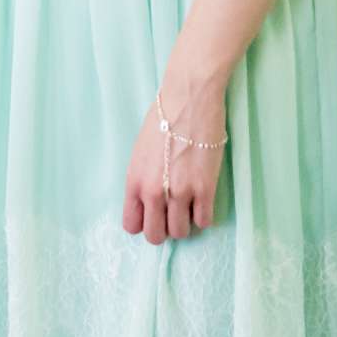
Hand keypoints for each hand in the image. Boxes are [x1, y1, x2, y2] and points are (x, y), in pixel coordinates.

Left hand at [121, 83, 224, 245]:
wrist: (188, 100)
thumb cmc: (162, 119)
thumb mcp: (140, 152)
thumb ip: (142, 180)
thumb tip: (149, 201)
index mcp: (133, 181)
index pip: (131, 225)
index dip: (143, 223)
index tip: (153, 215)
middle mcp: (153, 192)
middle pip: (156, 236)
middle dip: (164, 229)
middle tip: (172, 214)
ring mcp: (180, 192)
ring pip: (181, 232)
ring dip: (185, 222)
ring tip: (188, 204)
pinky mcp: (205, 189)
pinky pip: (204, 221)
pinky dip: (204, 215)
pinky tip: (203, 200)